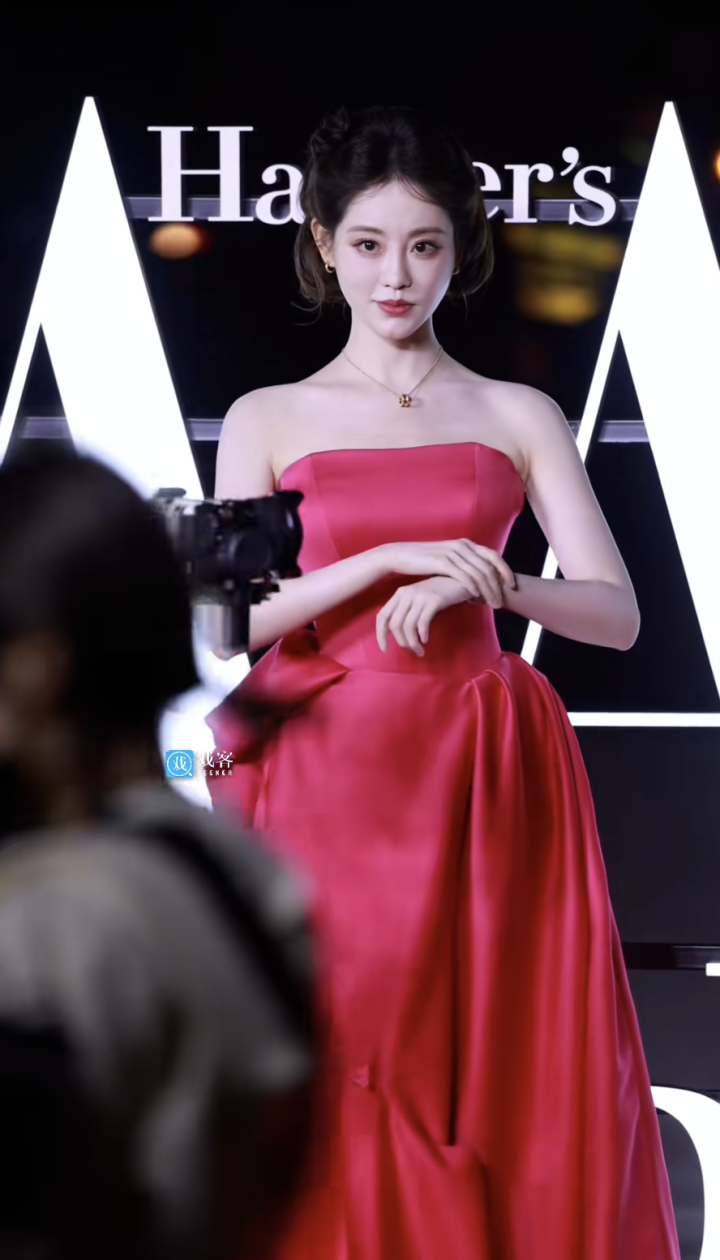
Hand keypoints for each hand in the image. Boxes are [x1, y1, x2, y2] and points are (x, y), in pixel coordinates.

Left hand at [377, 575, 484, 656]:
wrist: (459, 580)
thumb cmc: (437, 593)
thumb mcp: (417, 599)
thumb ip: (404, 611)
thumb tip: (391, 632)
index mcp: (400, 594)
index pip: (382, 616)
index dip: (380, 634)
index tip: (384, 649)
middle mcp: (407, 593)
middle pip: (395, 624)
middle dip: (401, 642)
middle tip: (411, 650)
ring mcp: (420, 596)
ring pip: (408, 626)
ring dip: (413, 643)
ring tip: (420, 650)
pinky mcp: (434, 600)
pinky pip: (422, 623)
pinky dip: (422, 635)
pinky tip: (426, 640)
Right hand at [378, 539, 515, 605]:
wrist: (401, 555)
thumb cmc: (425, 561)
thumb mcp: (449, 558)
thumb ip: (465, 563)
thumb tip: (480, 577)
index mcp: (467, 543)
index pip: (494, 556)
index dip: (505, 571)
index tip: (512, 586)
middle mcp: (462, 545)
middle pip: (489, 567)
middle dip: (498, 586)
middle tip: (502, 602)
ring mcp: (452, 553)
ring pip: (478, 574)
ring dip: (488, 591)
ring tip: (492, 604)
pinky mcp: (442, 562)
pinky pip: (463, 576)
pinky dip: (472, 587)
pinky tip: (476, 598)